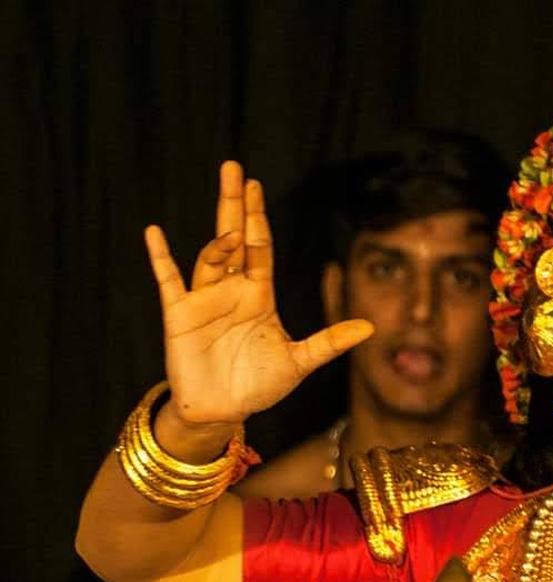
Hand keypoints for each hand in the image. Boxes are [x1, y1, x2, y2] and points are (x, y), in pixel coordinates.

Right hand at [144, 160, 372, 428]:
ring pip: (209, 259)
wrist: (223, 412)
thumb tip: (369, 327)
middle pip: (234, 239)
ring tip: (231, 231)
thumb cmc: (258, 385)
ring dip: (219, 243)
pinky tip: (154, 234)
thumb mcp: (299, 362)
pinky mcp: (180, 315)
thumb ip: (329, 342)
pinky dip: (160, 258)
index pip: (260, 248)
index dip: (258, 218)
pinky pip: (168, 281)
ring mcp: (204, 300)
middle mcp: (230, 290)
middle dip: (234, 205)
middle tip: (234, 169)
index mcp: (258, 295)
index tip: (256, 186)